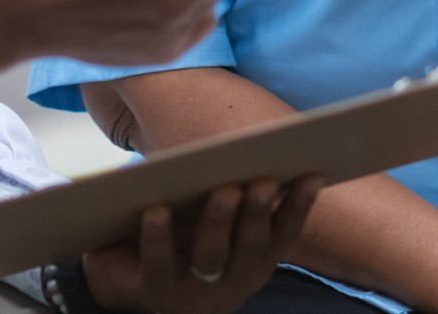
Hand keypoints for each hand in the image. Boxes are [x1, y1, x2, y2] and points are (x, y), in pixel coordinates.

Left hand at [84, 175, 323, 313]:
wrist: (124, 273)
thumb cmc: (178, 235)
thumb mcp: (209, 217)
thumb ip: (234, 192)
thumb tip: (261, 144)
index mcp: (252, 263)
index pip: (283, 235)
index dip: (299, 207)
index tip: (313, 174)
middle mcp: (230, 284)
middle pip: (250, 247)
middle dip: (258, 212)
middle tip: (264, 181)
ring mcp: (191, 294)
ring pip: (210, 257)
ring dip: (219, 223)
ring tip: (223, 190)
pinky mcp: (151, 294)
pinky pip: (158, 266)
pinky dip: (159, 238)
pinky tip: (156, 210)